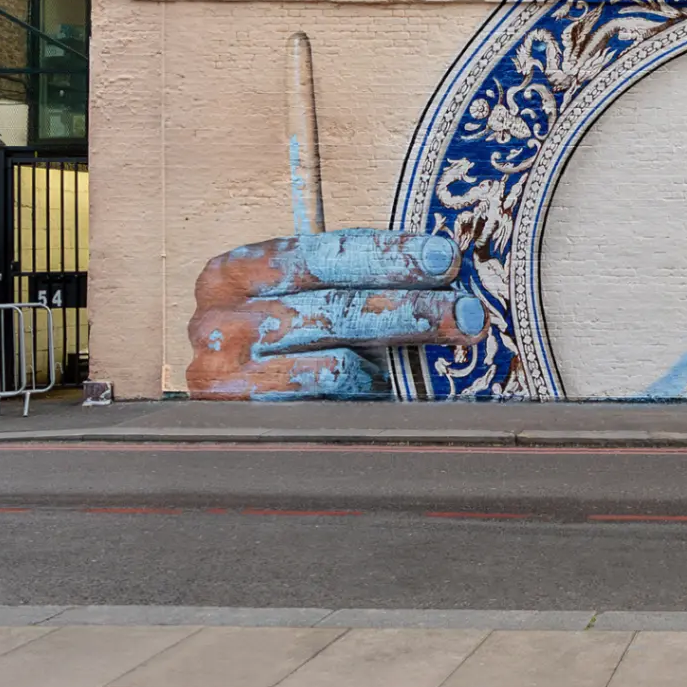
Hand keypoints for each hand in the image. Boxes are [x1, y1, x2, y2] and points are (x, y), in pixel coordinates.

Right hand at [187, 230, 486, 399]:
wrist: (226, 432)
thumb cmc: (282, 349)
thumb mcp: (301, 305)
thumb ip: (347, 285)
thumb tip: (441, 268)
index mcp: (232, 273)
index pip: (323, 254)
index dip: (389, 254)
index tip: (445, 258)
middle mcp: (218, 319)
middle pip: (336, 305)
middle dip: (413, 305)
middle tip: (468, 311)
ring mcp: (223, 371)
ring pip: (337, 352)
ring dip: (405, 343)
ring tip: (454, 336)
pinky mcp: (242, 418)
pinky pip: (324, 395)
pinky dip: (368, 386)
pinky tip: (398, 381)